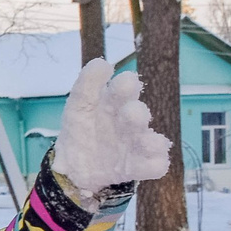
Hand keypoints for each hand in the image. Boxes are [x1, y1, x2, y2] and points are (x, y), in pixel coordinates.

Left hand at [50, 60, 171, 195]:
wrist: (74, 164)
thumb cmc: (81, 127)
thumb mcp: (78, 106)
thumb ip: (87, 85)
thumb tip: (101, 63)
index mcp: (115, 102)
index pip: (123, 89)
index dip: (125, 86)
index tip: (125, 81)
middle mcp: (129, 121)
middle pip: (137, 115)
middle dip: (136, 114)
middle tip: (132, 112)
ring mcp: (135, 145)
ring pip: (151, 142)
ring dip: (151, 142)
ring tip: (148, 142)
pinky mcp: (136, 167)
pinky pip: (153, 166)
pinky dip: (156, 165)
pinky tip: (155, 164)